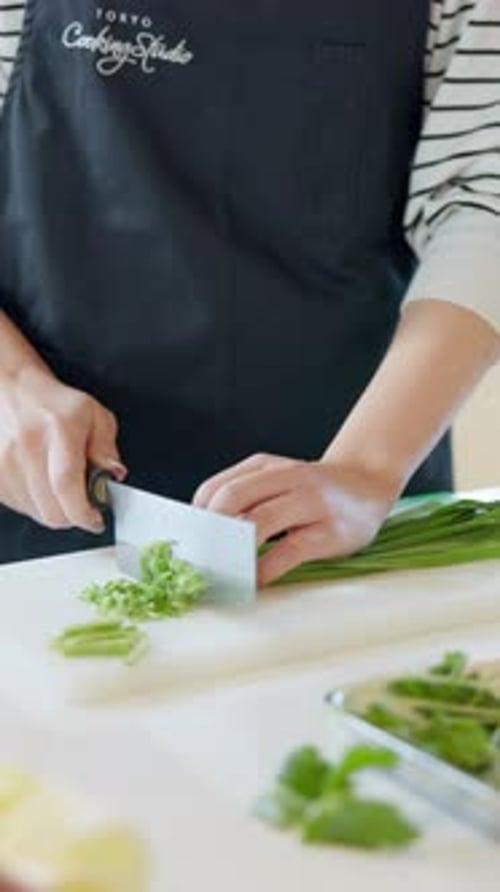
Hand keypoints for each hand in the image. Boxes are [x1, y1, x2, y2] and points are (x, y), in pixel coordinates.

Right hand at [0, 366, 125, 531]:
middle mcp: (27, 447)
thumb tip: (113, 475)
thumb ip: (107, 447)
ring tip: (59, 486)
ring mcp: (5, 463)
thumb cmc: (52, 403)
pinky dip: (35, 504)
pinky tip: (41, 484)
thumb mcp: (94, 415)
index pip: (67, 484)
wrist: (10, 392)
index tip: (95, 520)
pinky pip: (19, 507)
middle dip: (73, 516)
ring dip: (54, 509)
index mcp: (58, 429)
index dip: (84, 512)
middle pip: (52, 510)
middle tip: (82, 503)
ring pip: (36, 513)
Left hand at [194, 454, 398, 585]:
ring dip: (233, 552)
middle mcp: (286, 477)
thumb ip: (245, 496)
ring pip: (258, 522)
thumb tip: (204, 534)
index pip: (216, 488)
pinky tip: (255, 582)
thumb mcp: (277, 480)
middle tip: (199, 559)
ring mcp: (309, 502)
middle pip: (232, 498)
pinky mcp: (328, 531)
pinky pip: (288, 552)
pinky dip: (265, 570)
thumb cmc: (313, 489)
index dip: (195, 518)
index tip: (186, 543)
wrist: (368, 483)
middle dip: (209, 532)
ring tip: (221, 573)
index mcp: (265, 466)